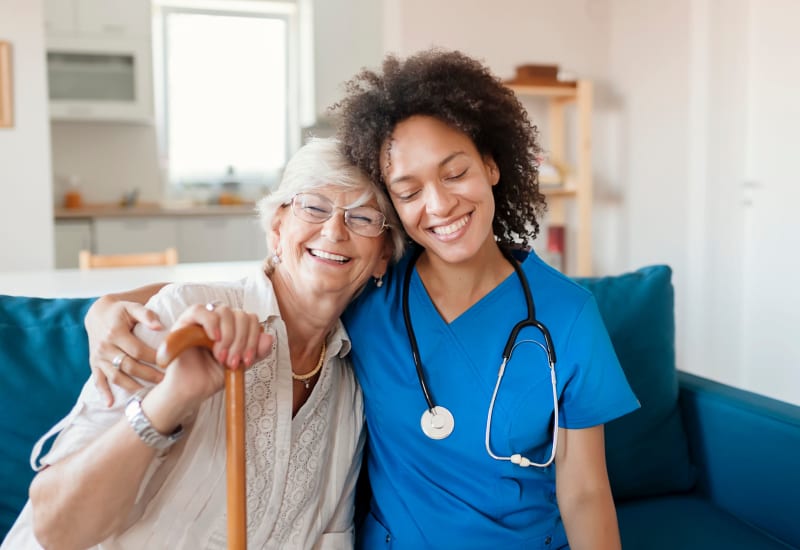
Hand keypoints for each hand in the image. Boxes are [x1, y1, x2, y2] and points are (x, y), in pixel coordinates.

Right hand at [86, 296, 163, 405]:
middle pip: (129, 366)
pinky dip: (104, 393)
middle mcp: (105, 347)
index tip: (169, 363)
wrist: (97, 314)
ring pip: (116, 376)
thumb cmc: (121, 311)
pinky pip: (98, 380)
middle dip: (148, 375)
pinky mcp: (94, 364)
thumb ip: (146, 315)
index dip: (154, 358)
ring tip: (148, 395)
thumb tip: (160, 326)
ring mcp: (98, 357)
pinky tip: (111, 404)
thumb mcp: (132, 307)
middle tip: (165, 382)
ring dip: (132, 387)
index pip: (138, 350)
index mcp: (115, 333)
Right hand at [153, 303, 273, 416]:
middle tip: (233, 362)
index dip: (254, 338)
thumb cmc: (212, 377)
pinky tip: (214, 339)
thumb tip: (269, 337)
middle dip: (241, 341)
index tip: (247, 360)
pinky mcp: (184, 322)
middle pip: (241, 315)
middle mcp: (219, 321)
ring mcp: (202, 320)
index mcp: (233, 328)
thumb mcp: (240, 364)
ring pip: (225, 311)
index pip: (251, 319)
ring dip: (228, 336)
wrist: (190, 392)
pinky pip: (200, 310)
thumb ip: (256, 352)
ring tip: (221, 356)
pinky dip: (211, 323)